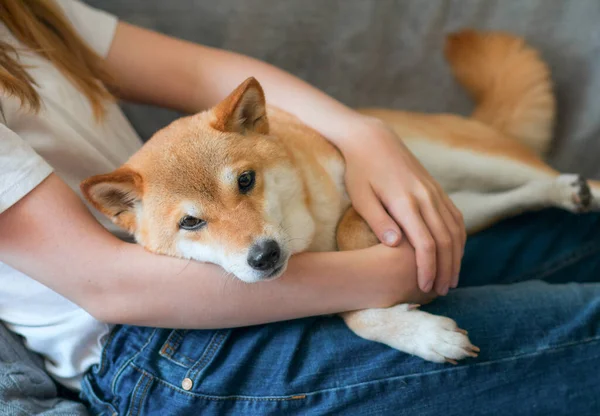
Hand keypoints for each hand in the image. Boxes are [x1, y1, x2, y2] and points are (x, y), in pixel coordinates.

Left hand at [341, 117, 465, 294]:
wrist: (373, 139)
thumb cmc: (360, 171)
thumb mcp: (361, 197)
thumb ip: (378, 221)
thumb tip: (394, 245)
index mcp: (405, 202)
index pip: (425, 243)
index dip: (428, 268)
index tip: (425, 288)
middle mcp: (426, 197)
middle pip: (445, 240)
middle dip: (446, 269)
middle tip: (442, 292)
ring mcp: (434, 192)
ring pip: (455, 229)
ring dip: (456, 256)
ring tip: (451, 279)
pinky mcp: (436, 188)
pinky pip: (455, 216)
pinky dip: (459, 238)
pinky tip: (455, 253)